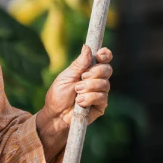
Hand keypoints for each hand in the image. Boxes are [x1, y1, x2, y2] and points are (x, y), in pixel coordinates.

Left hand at [36, 45, 112, 159]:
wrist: (55, 115)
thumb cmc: (58, 95)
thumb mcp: (66, 77)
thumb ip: (78, 64)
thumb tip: (87, 47)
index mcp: (89, 69)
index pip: (104, 58)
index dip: (105, 55)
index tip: (100, 56)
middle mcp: (97, 79)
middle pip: (107, 69)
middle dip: (95, 73)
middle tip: (81, 79)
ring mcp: (100, 92)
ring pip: (105, 84)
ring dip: (89, 87)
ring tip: (77, 92)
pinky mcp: (101, 105)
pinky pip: (102, 97)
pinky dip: (90, 98)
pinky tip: (80, 102)